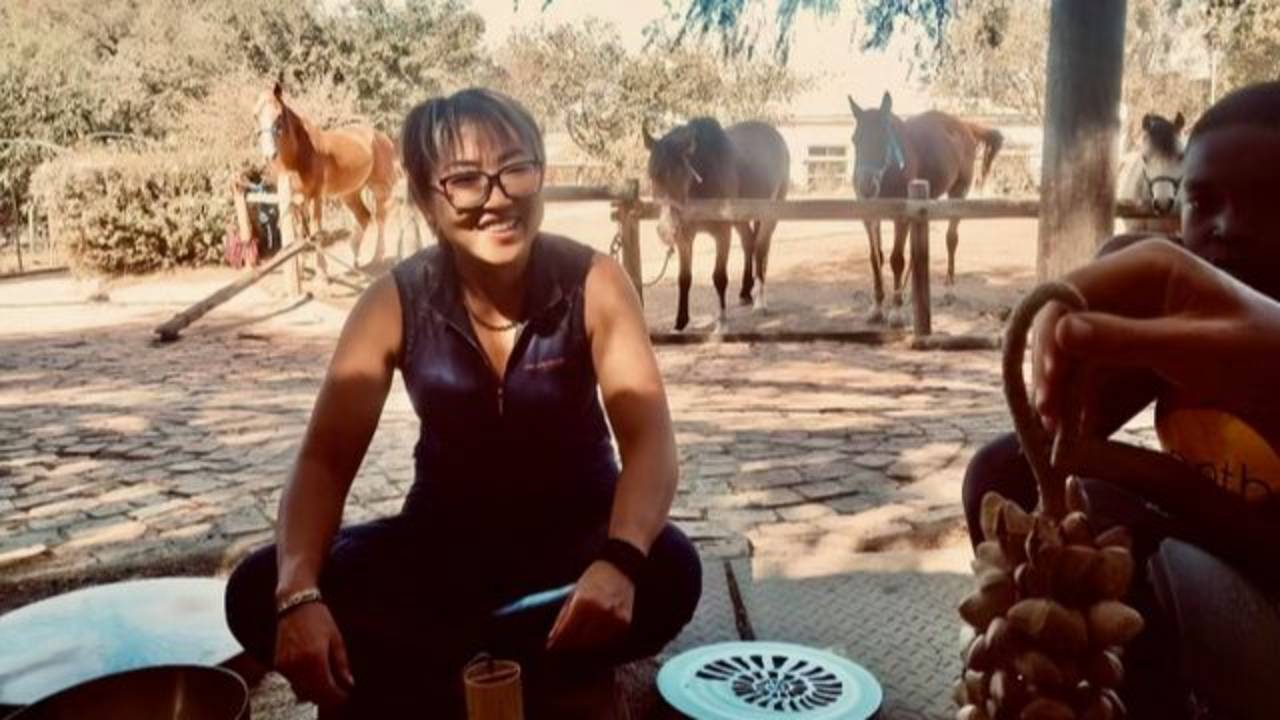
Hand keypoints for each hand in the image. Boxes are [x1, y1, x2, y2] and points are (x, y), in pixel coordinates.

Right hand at [274, 601, 354, 706]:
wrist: (295, 604)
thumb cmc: (319, 618)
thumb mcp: (336, 639)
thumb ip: (341, 664)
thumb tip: (349, 683)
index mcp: (315, 658)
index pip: (326, 689)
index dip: (337, 695)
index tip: (345, 694)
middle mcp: (298, 665)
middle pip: (313, 694)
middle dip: (326, 697)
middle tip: (337, 693)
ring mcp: (286, 665)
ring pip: (301, 690)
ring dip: (314, 693)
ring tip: (327, 686)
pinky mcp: (278, 664)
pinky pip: (292, 682)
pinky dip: (302, 684)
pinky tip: (312, 677)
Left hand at [545, 560, 634, 651]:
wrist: (623, 569)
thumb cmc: (593, 579)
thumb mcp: (575, 592)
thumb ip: (564, 615)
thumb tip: (552, 637)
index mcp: (584, 601)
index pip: (567, 629)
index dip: (558, 639)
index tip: (550, 644)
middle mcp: (600, 611)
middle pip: (579, 638)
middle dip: (568, 641)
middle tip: (562, 642)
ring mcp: (613, 618)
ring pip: (592, 641)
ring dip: (583, 640)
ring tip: (580, 631)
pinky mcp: (624, 622)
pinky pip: (605, 638)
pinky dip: (598, 637)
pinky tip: (596, 627)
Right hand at [1035, 238, 1279, 432]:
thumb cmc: (1258, 355)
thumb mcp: (1195, 351)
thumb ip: (1128, 340)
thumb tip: (1061, 332)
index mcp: (1145, 263)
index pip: (1072, 291)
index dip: (1051, 336)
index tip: (1049, 385)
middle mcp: (1126, 278)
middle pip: (1062, 317)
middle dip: (1051, 365)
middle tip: (1048, 416)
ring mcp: (1125, 307)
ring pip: (1068, 342)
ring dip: (1059, 383)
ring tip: (1056, 427)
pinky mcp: (1126, 337)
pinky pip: (1087, 360)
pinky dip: (1077, 390)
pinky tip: (1073, 421)